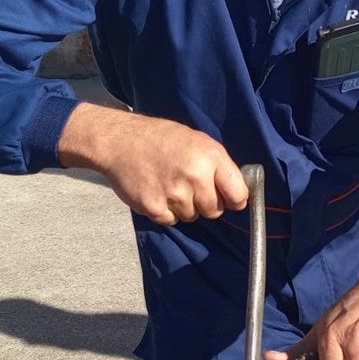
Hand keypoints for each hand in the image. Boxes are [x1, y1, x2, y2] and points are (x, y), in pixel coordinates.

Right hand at [57, 102, 247, 223]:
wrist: (119, 141)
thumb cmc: (161, 138)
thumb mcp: (198, 140)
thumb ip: (219, 165)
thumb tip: (238, 191)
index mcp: (210, 157)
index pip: (238, 195)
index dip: (234, 199)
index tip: (228, 198)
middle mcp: (195, 177)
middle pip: (215, 211)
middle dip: (206, 203)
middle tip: (190, 186)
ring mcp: (174, 194)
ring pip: (192, 217)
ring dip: (184, 207)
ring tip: (170, 184)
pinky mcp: (155, 208)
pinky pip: (171, 221)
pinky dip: (166, 211)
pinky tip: (157, 191)